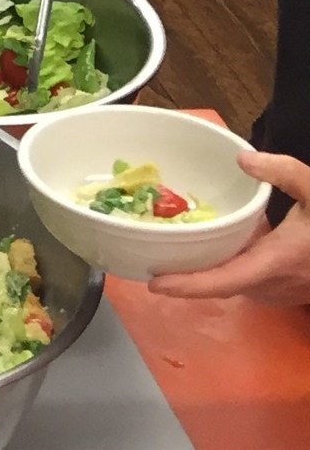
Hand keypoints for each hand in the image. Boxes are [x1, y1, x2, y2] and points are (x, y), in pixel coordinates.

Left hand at [151, 153, 309, 306]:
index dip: (188, 287)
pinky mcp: (295, 290)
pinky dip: (234, 271)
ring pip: (239, 288)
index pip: (224, 282)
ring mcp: (288, 292)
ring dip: (212, 276)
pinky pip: (255, 285)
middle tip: (155, 260)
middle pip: (224, 287)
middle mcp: (277, 284)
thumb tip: (243, 157)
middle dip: (189, 280)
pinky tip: (224, 249)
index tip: (156, 285)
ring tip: (178, 253)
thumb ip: (283, 172)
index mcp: (276, 262)